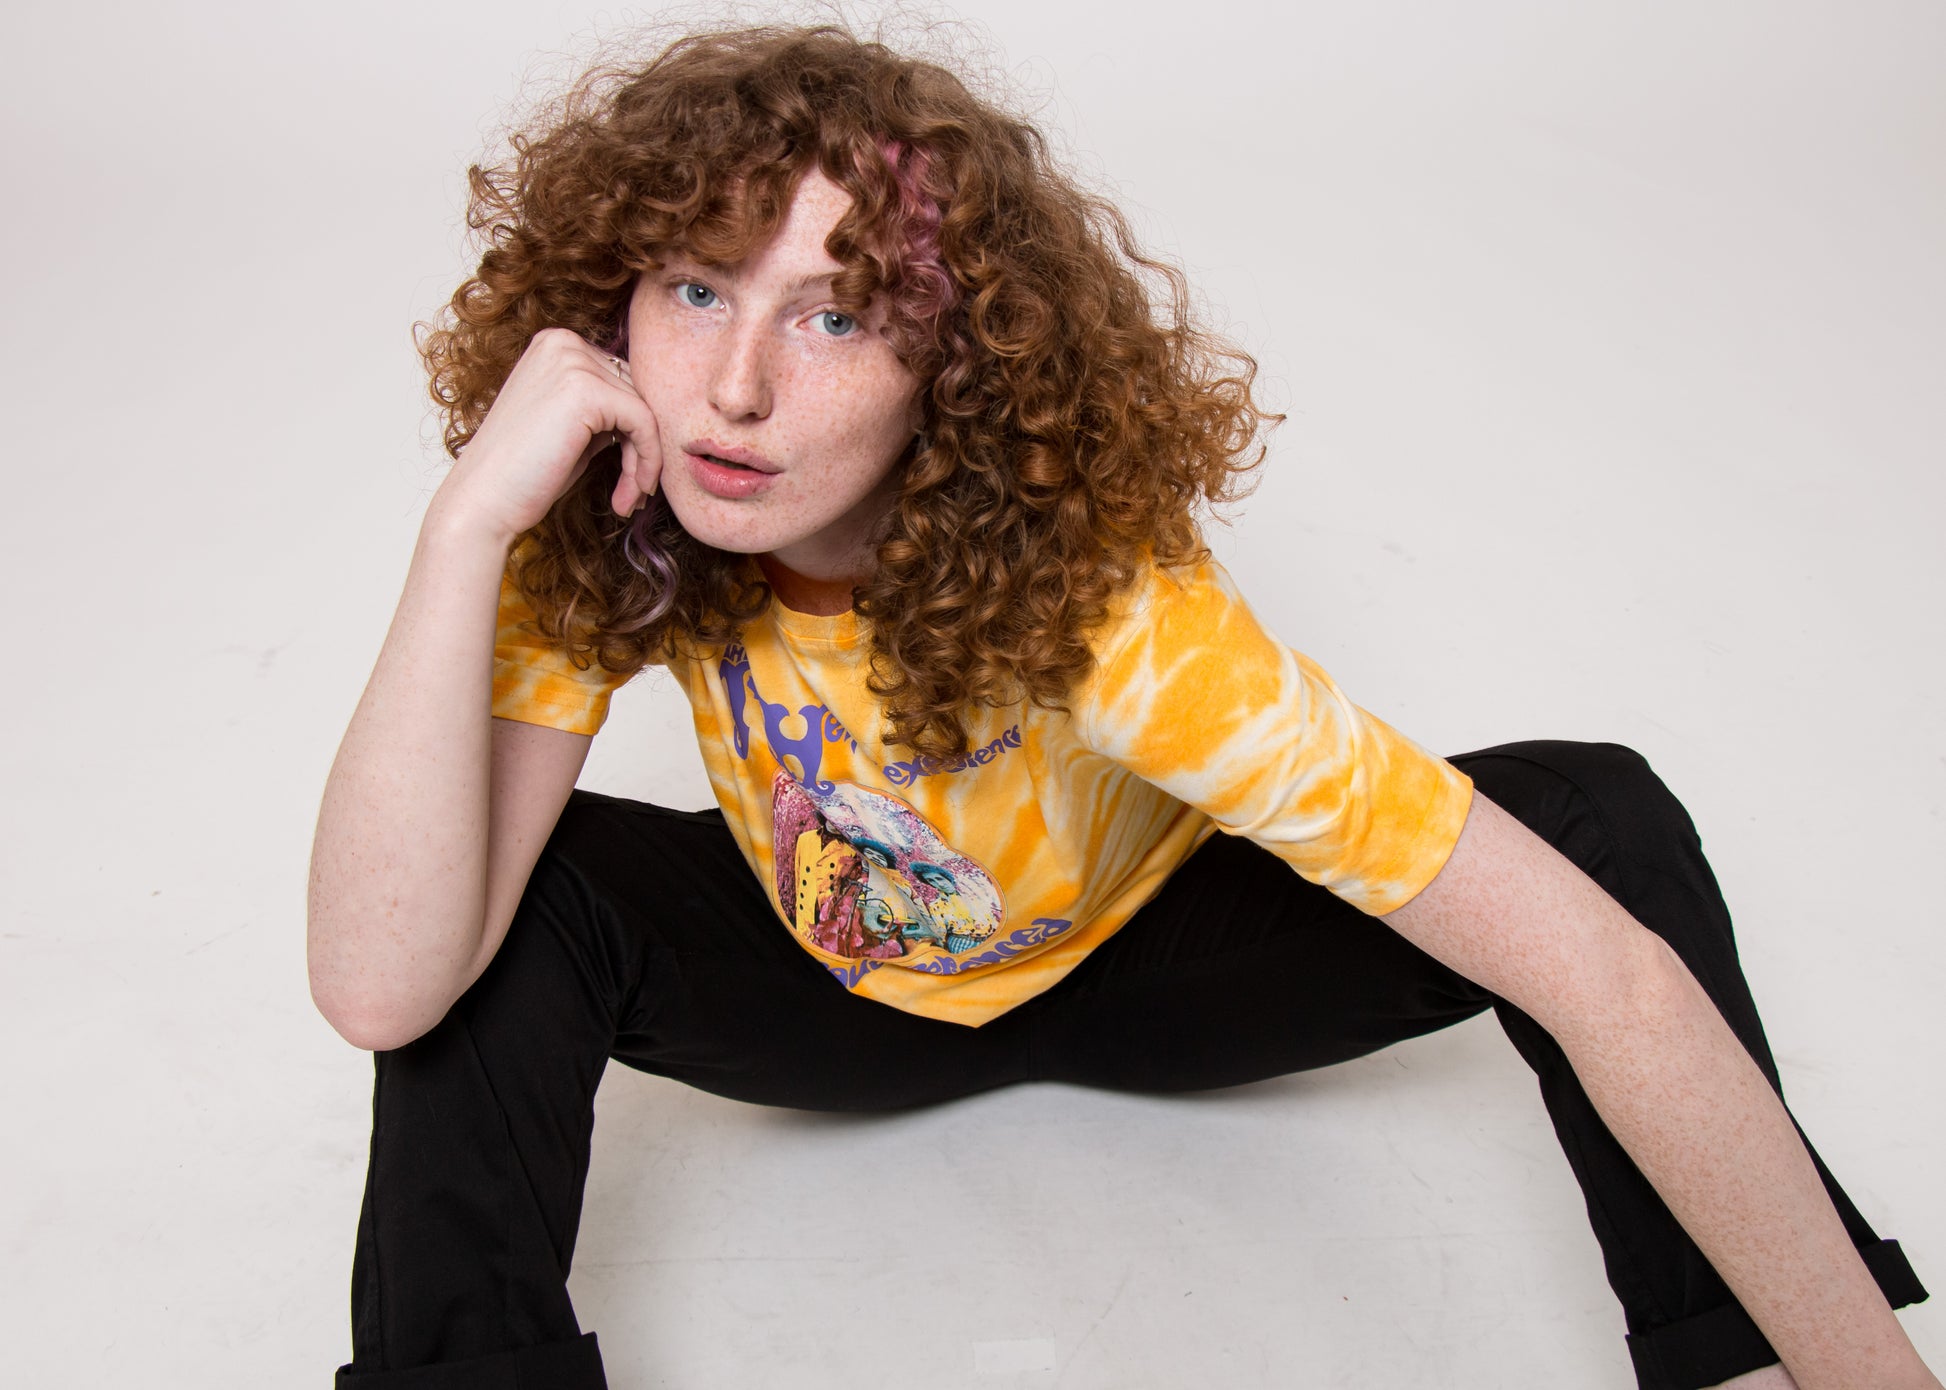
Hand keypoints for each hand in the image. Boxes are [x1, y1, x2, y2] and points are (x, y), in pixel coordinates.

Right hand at [434, 327, 662, 541]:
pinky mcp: (586, 390)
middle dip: (641, 447)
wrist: (483, 500)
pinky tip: (633, 492)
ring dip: (645, 460)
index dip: (633, 429)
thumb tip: (648, 412)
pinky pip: (644, 423)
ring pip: (644, 409)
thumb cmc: (524, 473)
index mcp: (556, 344)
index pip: (621, 380)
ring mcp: (573, 361)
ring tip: (631, 499)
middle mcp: (563, 342)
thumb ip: (604, 410)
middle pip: (635, 392)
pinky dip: (648, 460)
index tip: (632, 475)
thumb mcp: (570, 427)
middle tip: (635, 492)